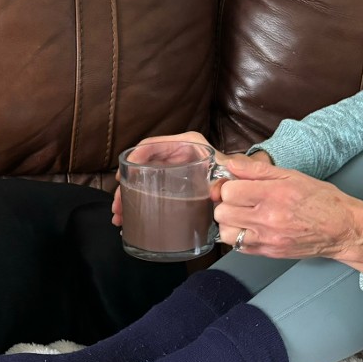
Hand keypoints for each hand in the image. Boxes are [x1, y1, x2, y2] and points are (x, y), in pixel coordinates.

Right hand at [111, 131, 262, 226]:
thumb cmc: (236, 174)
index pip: (152, 145)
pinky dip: (138, 202)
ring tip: (119, 217)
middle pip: (142, 166)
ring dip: (128, 198)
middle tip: (117, 207)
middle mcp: (176, 153)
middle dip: (126, 187)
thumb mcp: (229, 172)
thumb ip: (223, 178)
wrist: (244, 185)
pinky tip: (130, 217)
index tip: (122, 177)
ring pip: (142, 180)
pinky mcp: (172, 183)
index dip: (133, 159)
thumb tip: (214, 189)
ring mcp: (173, 168)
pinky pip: (149, 189)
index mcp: (187, 144)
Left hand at [214, 156, 362, 276]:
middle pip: (222, 212)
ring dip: (229, 223)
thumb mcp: (291, 176)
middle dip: (226, 204)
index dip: (228, 187)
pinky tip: (250, 228)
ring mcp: (267, 239)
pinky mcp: (268, 253)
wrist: (343, 229)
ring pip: (225, 232)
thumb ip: (257, 170)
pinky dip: (238, 237)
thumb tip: (230, 164)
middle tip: (238, 201)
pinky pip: (237, 247)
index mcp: (274, 194)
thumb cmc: (321, 200)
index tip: (236, 187)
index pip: (229, 191)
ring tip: (242, 216)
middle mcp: (268, 218)